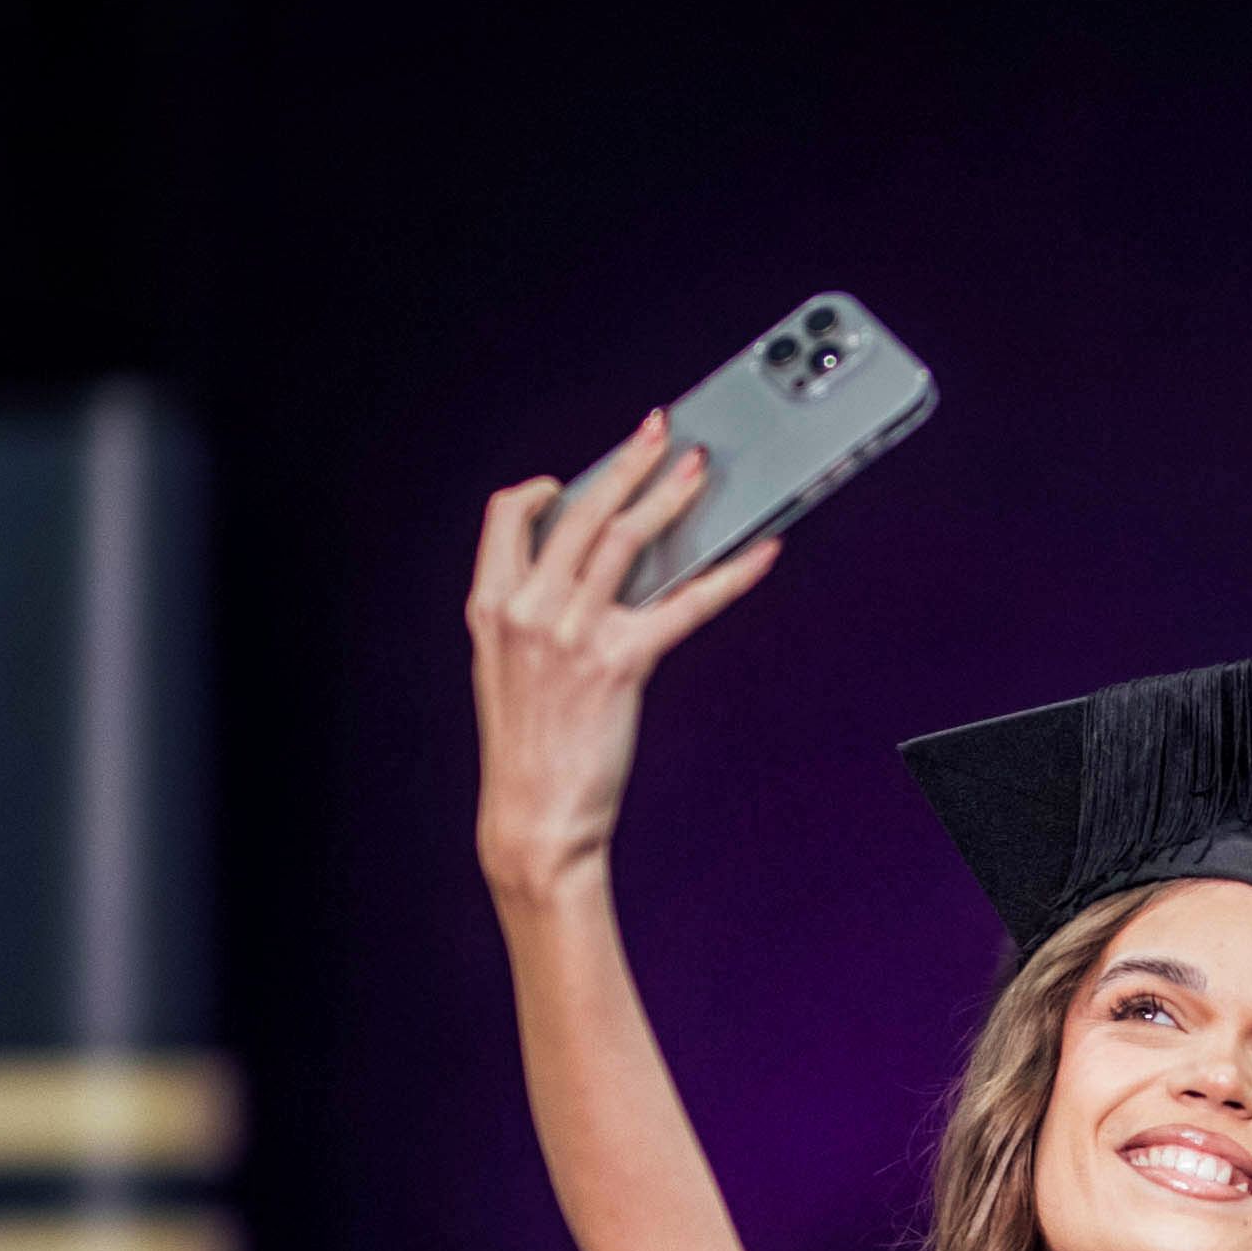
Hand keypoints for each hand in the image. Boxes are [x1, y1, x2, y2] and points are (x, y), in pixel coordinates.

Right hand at [466, 413, 786, 898]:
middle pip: (581, 511)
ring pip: (627, 538)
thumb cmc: (528, 749)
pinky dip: (730, 574)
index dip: (540, 490)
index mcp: (491, 606)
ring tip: (701, 469)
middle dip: (627, 463)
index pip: (506, 516)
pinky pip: (685, 603)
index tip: (570, 480)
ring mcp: (572, 633)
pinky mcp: (621, 663)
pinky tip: (760, 554)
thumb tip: (590, 568)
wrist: (536, 817)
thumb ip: (534, 614)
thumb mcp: (507, 670)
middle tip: (659, 432)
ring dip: (671, 494)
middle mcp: (527, 609)